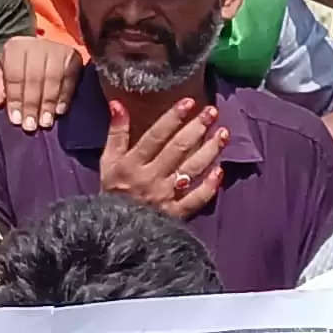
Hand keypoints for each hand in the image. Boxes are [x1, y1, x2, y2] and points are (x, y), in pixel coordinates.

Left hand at [0, 31, 82, 132]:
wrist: (45, 51)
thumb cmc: (22, 67)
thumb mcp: (5, 73)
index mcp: (16, 47)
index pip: (14, 75)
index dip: (15, 99)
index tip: (16, 120)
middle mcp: (37, 45)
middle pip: (34, 78)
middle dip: (31, 104)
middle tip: (30, 126)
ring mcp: (57, 49)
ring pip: (52, 79)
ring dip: (48, 103)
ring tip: (45, 122)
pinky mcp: (73, 57)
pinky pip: (69, 79)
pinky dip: (65, 97)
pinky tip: (59, 111)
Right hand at [97, 97, 227, 218]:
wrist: (113, 230)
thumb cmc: (113, 191)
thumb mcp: (108, 161)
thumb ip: (116, 133)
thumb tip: (117, 103)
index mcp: (132, 164)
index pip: (156, 136)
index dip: (173, 118)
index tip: (189, 102)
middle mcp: (150, 178)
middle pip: (178, 149)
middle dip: (197, 128)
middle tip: (213, 111)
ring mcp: (164, 197)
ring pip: (191, 170)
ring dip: (209, 151)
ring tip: (223, 134)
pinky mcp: (174, 213)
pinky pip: (195, 199)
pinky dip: (208, 186)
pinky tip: (220, 170)